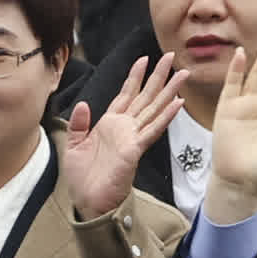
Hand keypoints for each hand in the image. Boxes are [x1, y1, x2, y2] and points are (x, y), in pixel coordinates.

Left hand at [61, 50, 190, 220]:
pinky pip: (152, 130)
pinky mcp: (135, 150)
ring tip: (182, 74)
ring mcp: (132, 138)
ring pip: (154, 109)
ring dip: (168, 91)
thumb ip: (80, 124)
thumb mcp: (74, 145)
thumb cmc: (83, 177)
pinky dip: (165, 116)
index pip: (126, 95)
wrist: (87, 201)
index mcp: (109, 124)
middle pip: (145, 97)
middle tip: (170, 56)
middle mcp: (125, 128)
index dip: (134, 77)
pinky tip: (178, 103)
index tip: (143, 59)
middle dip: (157, 76)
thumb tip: (84, 104)